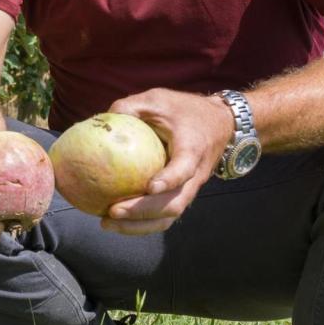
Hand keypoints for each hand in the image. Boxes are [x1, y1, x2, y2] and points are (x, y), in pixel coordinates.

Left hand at [98, 89, 234, 235]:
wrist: (222, 124)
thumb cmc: (187, 110)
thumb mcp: (159, 99)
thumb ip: (131, 106)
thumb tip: (102, 118)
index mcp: (193, 151)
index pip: (184, 170)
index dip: (169, 180)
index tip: (150, 187)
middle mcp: (195, 176)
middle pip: (173, 204)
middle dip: (142, 212)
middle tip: (112, 212)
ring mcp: (190, 189)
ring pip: (169, 216)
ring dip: (139, 225)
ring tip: (108, 223)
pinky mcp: (183, 194)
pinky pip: (164, 215)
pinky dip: (142, 222)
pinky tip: (116, 220)